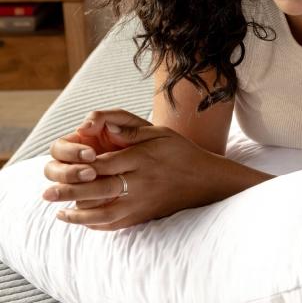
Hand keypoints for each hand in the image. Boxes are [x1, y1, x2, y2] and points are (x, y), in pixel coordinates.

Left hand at [43, 109, 224, 230]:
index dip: (81, 166)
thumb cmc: (181, 152)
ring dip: (79, 213)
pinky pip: (116, 224)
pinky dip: (96, 224)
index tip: (62, 167)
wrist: (205, 181)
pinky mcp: (144, 215)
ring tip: (59, 212)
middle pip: (99, 189)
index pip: (104, 164)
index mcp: (142, 159)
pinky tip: (82, 220)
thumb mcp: (161, 133)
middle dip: (70, 191)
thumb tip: (108, 126)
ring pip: (104, 212)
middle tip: (47, 194)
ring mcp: (142, 202)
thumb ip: (133, 131)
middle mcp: (141, 183)